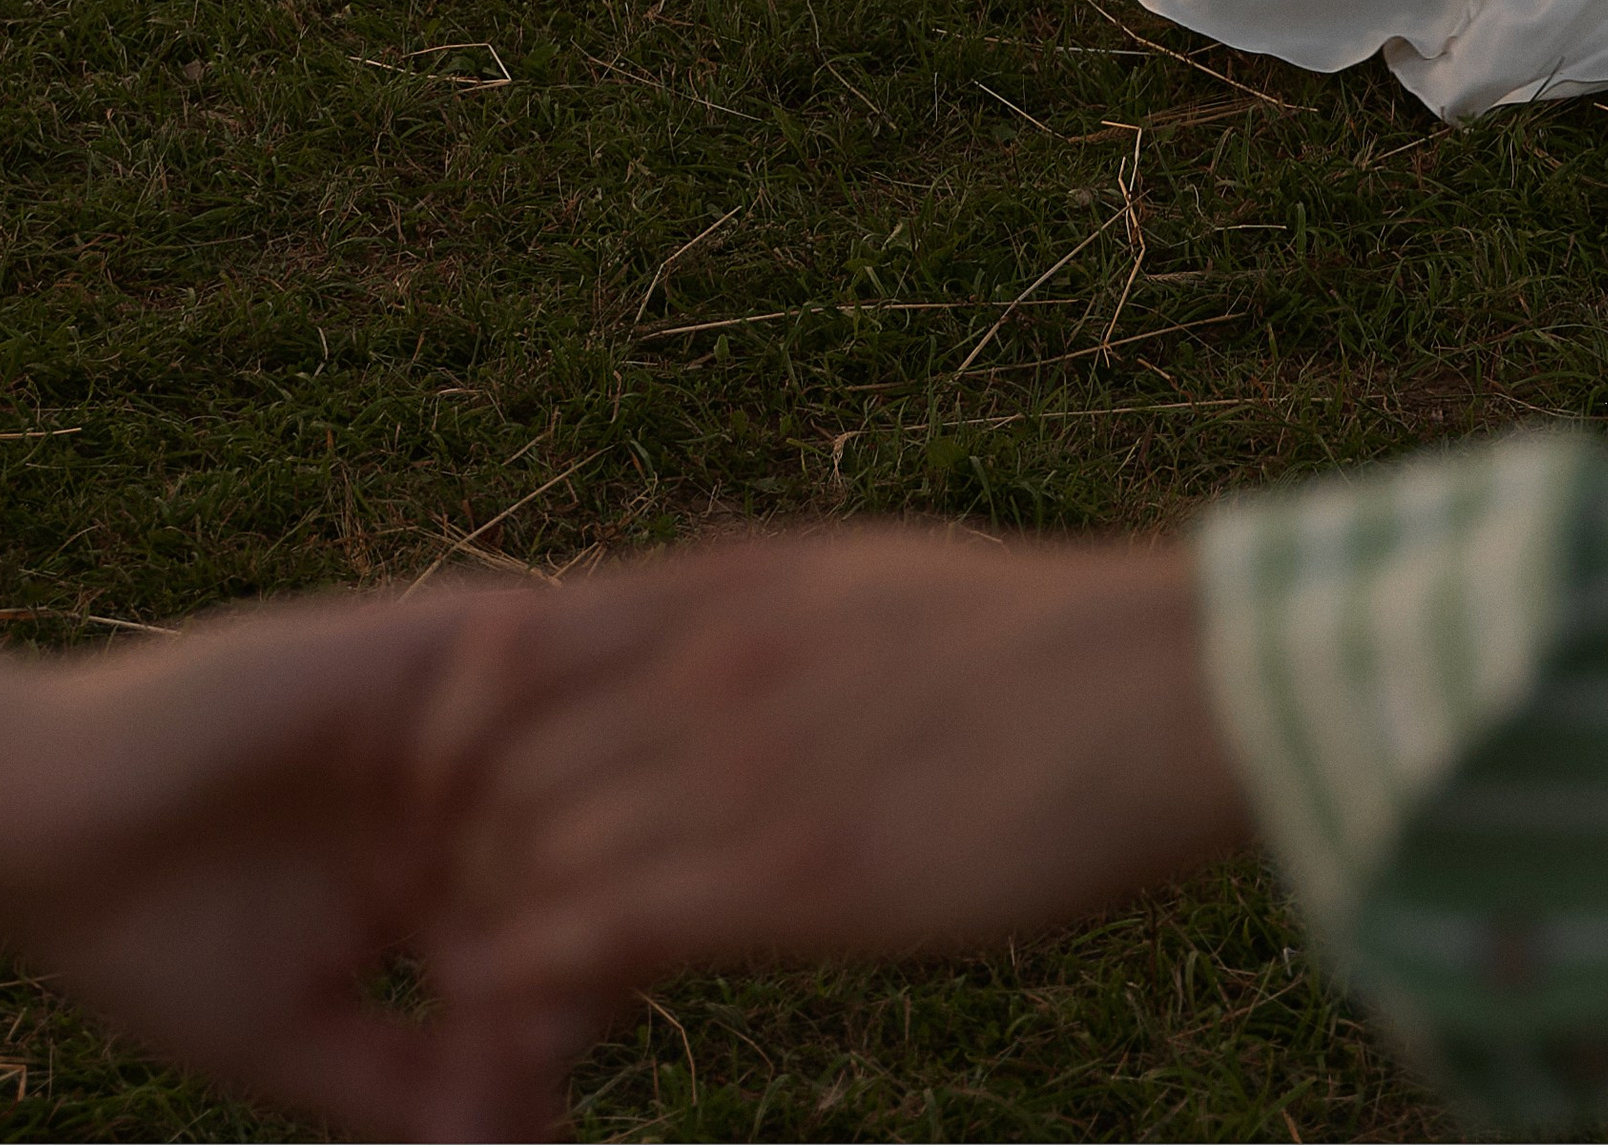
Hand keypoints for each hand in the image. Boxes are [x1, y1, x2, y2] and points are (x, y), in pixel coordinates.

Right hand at [0, 588, 565, 1141]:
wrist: (21, 824)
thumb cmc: (139, 941)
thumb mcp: (290, 1041)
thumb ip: (407, 1086)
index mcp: (433, 875)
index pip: (562, 924)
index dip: (585, 989)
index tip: (554, 1063)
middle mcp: (444, 786)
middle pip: (586, 829)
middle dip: (604, 900)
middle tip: (589, 981)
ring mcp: (420, 710)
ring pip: (562, 732)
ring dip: (583, 794)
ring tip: (582, 867)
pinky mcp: (379, 643)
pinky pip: (497, 645)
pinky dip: (525, 698)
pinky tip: (506, 785)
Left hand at [423, 528, 1247, 1041]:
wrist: (1154, 687)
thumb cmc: (1032, 642)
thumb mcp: (855, 581)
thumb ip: (752, 616)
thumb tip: (692, 647)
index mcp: (722, 583)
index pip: (503, 649)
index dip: (453, 744)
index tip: (454, 817)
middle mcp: (707, 664)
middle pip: (499, 765)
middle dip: (463, 858)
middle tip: (468, 936)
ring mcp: (746, 766)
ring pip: (534, 854)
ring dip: (497, 935)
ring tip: (504, 1002)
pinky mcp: (797, 878)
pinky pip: (609, 929)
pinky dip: (555, 983)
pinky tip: (552, 1025)